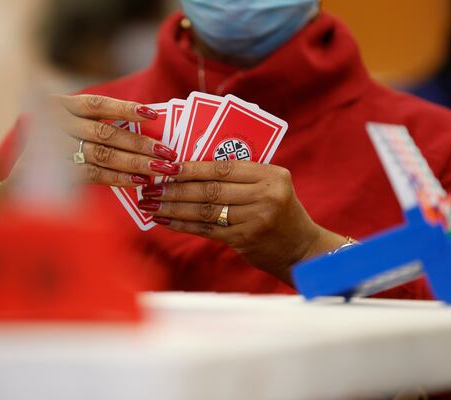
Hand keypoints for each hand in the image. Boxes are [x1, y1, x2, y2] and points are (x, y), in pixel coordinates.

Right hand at [54, 95, 179, 185]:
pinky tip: (138, 181)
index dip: (126, 109)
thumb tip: (145, 130)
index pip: (98, 104)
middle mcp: (56, 123)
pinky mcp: (55, 172)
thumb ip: (97, 126)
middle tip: (168, 153)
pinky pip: (94, 173)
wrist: (21, 183)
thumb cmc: (53, 152)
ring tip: (160, 168)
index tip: (153, 114)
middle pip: (106, 132)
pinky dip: (119, 178)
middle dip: (141, 143)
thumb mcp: (69, 129)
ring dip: (135, 161)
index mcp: (61, 106)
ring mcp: (54, 148)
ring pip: (103, 153)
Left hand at [137, 160, 347, 284]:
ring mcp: (256, 219)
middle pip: (210, 189)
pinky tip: (164, 221)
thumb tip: (191, 168)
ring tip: (150, 204)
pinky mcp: (245, 239)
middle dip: (175, 189)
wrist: (301, 248)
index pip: (223, 167)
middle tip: (149, 187)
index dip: (192, 167)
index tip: (167, 167)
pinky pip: (206, 229)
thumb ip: (240, 177)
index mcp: (271, 174)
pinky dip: (182, 225)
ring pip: (205, 210)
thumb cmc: (279, 212)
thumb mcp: (269, 186)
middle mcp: (265, 195)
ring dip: (173, 207)